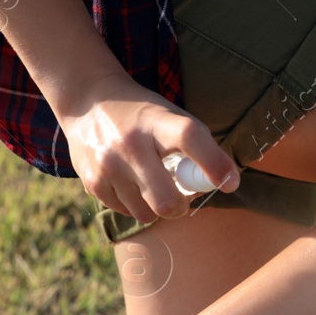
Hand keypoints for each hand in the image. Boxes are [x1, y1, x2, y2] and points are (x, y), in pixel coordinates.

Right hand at [56, 71, 239, 222]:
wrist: (86, 101)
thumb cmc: (140, 115)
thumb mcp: (167, 115)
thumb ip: (195, 145)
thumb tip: (224, 182)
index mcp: (156, 121)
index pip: (189, 138)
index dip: (213, 163)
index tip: (230, 182)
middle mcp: (130, 143)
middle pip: (166, 199)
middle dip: (181, 207)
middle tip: (181, 199)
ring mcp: (108, 165)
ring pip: (147, 213)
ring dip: (156, 207)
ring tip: (151, 186)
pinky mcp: (92, 181)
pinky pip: (126, 212)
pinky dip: (134, 205)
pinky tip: (130, 184)